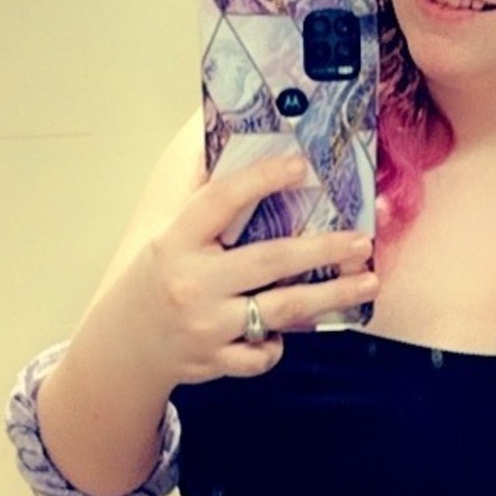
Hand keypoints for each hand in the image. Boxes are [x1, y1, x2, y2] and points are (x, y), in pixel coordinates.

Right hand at [126, 147, 378, 387]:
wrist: (126, 343)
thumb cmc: (158, 275)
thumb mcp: (166, 230)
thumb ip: (200, 190)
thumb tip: (230, 135)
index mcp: (176, 240)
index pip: (221, 200)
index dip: (261, 179)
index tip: (301, 164)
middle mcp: (192, 282)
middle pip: (270, 259)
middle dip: (323, 248)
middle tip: (362, 240)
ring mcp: (205, 325)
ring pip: (282, 309)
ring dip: (332, 295)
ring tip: (369, 282)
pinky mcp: (216, 361)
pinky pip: (265, 354)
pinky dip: (280, 343)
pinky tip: (290, 330)